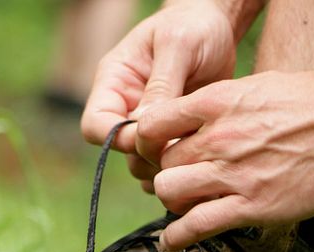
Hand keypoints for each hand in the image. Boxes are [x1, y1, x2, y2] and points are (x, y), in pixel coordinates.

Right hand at [80, 0, 238, 190]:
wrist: (219, 25)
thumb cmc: (194, 24)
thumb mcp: (179, 44)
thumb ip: (161, 84)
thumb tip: (144, 126)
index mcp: (113, 83)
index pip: (95, 126)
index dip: (119, 139)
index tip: (154, 137)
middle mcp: (124, 106)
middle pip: (118, 150)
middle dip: (147, 156)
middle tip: (181, 152)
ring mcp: (146, 122)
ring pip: (141, 161)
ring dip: (165, 164)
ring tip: (196, 156)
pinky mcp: (169, 133)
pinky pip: (165, 160)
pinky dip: (179, 166)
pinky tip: (202, 159)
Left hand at [138, 69, 313, 249]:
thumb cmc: (308, 101)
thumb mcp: (252, 87)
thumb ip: (213, 106)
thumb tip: (183, 122)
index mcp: (215, 104)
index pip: (151, 125)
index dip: (144, 142)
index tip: (152, 151)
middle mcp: (218, 138)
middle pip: (161, 164)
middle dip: (165, 173)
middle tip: (180, 179)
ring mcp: (234, 173)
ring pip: (168, 192)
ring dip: (172, 200)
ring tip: (185, 202)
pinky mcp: (252, 205)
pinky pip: (196, 225)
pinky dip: (177, 236)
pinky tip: (172, 239)